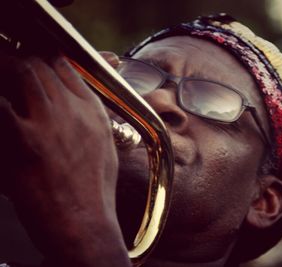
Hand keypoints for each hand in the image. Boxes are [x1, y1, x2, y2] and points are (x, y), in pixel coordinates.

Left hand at [0, 53, 129, 266]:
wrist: (84, 221)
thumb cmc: (94, 191)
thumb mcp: (105, 149)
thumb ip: (93, 120)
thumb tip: (82, 106)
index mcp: (94, 111)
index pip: (68, 67)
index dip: (47, 59)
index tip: (36, 62)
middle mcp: (73, 109)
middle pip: (42, 64)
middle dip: (22, 61)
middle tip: (9, 68)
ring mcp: (50, 120)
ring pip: (22, 71)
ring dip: (6, 68)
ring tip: (0, 73)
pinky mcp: (24, 138)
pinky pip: (2, 103)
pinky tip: (0, 107)